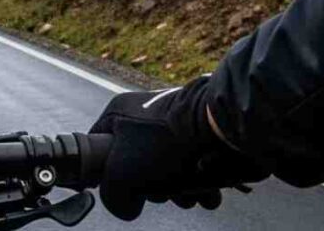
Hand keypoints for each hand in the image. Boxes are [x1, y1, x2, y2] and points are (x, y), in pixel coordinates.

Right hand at [89, 76, 267, 220]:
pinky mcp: (202, 142)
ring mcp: (175, 130)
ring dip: (178, 194)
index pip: (95, 148)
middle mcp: (145, 119)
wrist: (228, 132)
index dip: (103, 174)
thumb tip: (127, 208)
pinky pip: (194, 173)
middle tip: (158, 189)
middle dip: (150, 189)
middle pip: (134, 167)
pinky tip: (206, 190)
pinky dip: (201, 188)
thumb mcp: (121, 175)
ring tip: (188, 192)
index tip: (117, 187)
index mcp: (120, 114)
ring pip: (167, 175)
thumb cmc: (169, 147)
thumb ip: (112, 197)